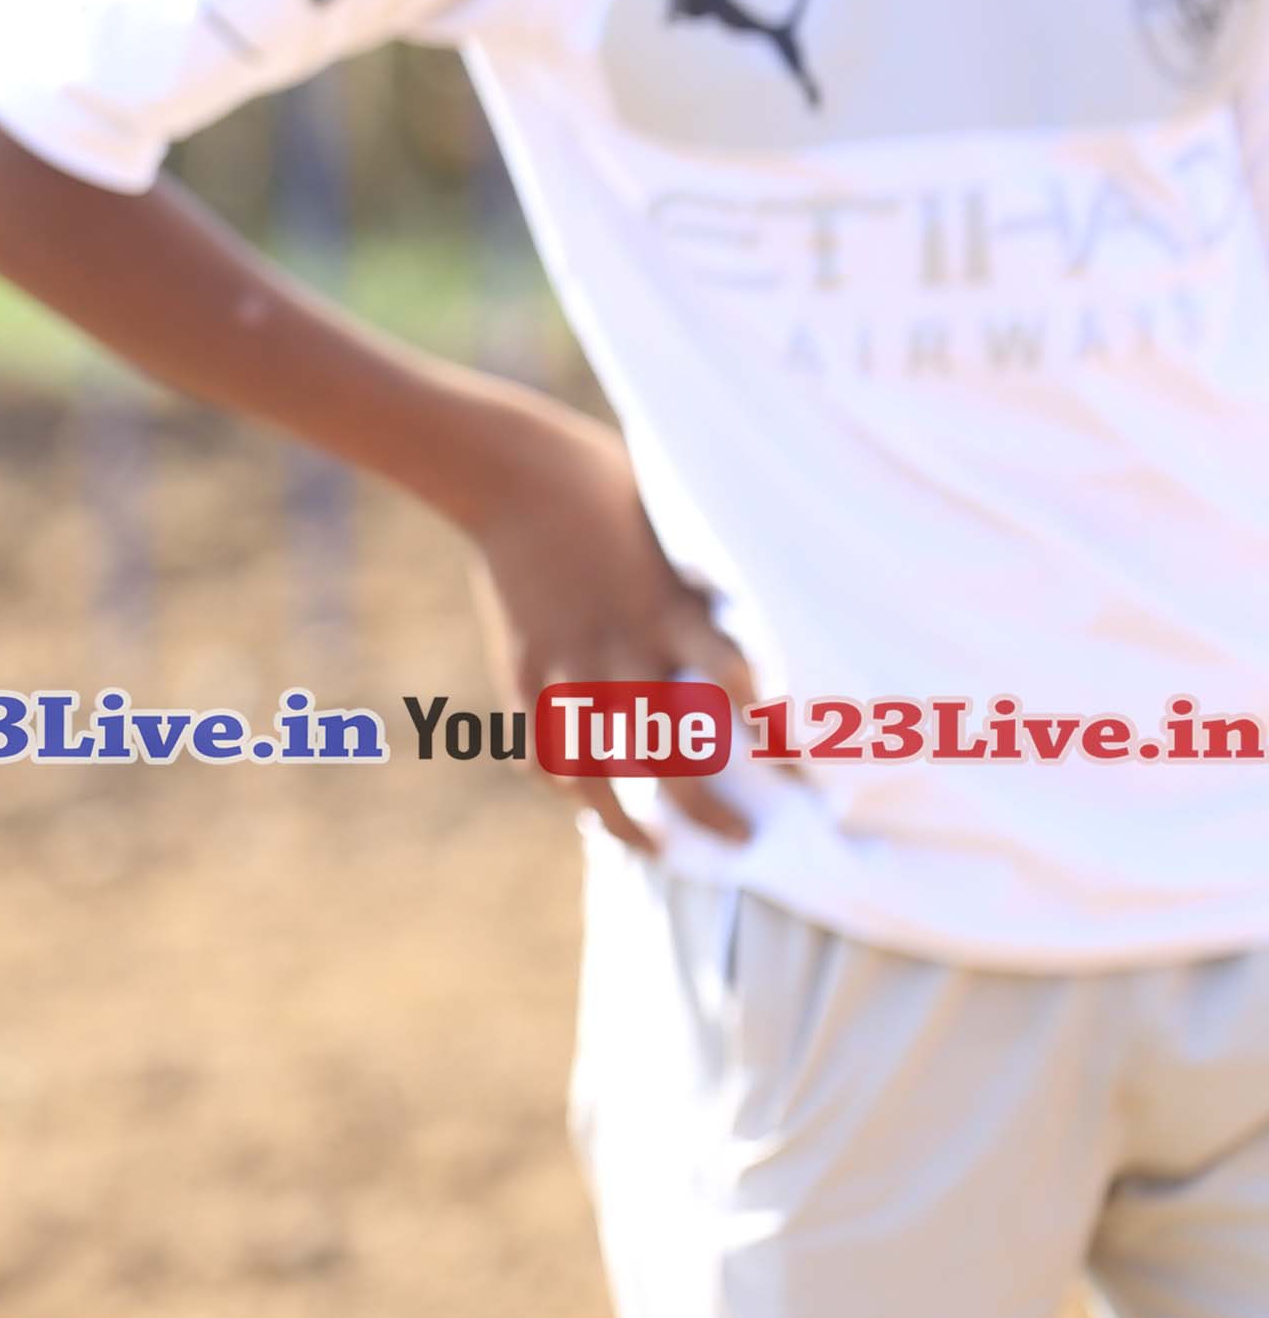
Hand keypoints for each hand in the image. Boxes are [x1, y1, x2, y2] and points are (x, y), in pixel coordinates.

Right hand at [454, 400, 761, 854]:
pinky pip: (545, 742)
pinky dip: (566, 778)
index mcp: (674, 610)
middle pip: (670, 754)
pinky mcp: (523, 664)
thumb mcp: (681, 535)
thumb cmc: (613, 486)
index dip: (776, 732)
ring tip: (657, 848)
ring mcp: (566, 661)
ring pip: (597, 770)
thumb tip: (759, 640)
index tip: (804, 764)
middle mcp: (623, 647)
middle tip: (742, 839)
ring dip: (629, 821)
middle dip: (708, 809)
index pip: (740, 684)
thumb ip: (710, 596)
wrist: (513, 469)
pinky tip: (586, 795)